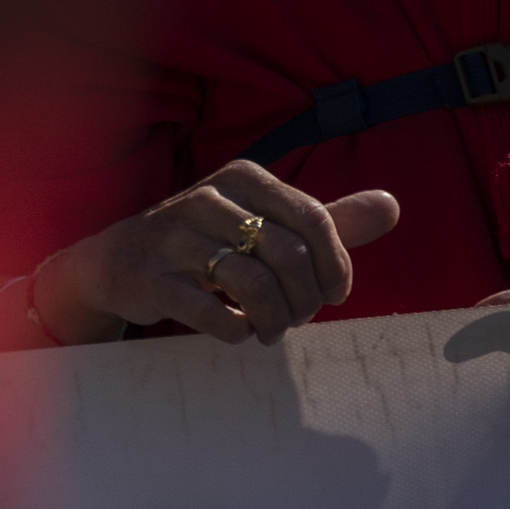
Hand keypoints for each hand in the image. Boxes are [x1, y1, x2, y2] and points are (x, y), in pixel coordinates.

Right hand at [34, 161, 401, 346]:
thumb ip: (328, 219)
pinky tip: (239, 330)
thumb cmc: (207, 243)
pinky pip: (212, 312)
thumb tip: (391, 206)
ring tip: (273, 329)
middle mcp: (205, 198)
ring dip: (276, 320)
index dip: (336, 266)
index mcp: (242, 178)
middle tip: (298, 316)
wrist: (117, 262)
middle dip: (305, 298)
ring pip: (253, 284)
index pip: (314, 219)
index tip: (335, 295)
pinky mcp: (151, 277)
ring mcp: (173, 237)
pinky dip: (238, 330)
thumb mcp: (265, 223)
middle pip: (288, 254)